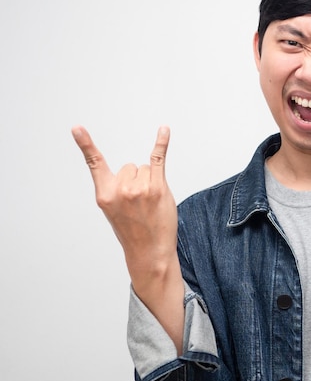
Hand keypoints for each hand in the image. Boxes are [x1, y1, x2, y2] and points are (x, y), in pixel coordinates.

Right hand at [71, 125, 177, 269]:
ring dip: (150, 181)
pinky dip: (161, 142)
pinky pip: (158, 158)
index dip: (85, 144)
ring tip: (151, 203)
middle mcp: (120, 190)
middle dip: (137, 180)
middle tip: (141, 204)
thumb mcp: (113, 211)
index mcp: (105, 194)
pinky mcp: (157, 187)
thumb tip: (131, 171)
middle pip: (130, 167)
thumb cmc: (134, 231)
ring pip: (145, 168)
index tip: (77, 128)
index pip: (94, 164)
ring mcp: (139, 188)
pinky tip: (163, 130)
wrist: (150, 251)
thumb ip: (115, 189)